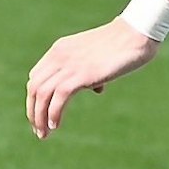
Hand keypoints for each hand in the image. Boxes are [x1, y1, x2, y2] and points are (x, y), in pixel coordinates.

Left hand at [25, 19, 161, 138]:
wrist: (135, 34)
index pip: (36, 77)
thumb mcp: (98, 57)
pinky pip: (58, 97)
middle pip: (34, 87)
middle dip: (33, 112)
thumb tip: (95, 88)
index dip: (35, 99)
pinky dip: (53, 113)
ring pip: (41, 94)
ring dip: (40, 117)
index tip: (41, 116)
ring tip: (44, 134)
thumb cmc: (122, 45)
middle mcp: (59, 56)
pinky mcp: (81, 74)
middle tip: (39, 131)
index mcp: (59, 50)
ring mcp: (69, 64)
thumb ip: (91, 70)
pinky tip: (55, 125)